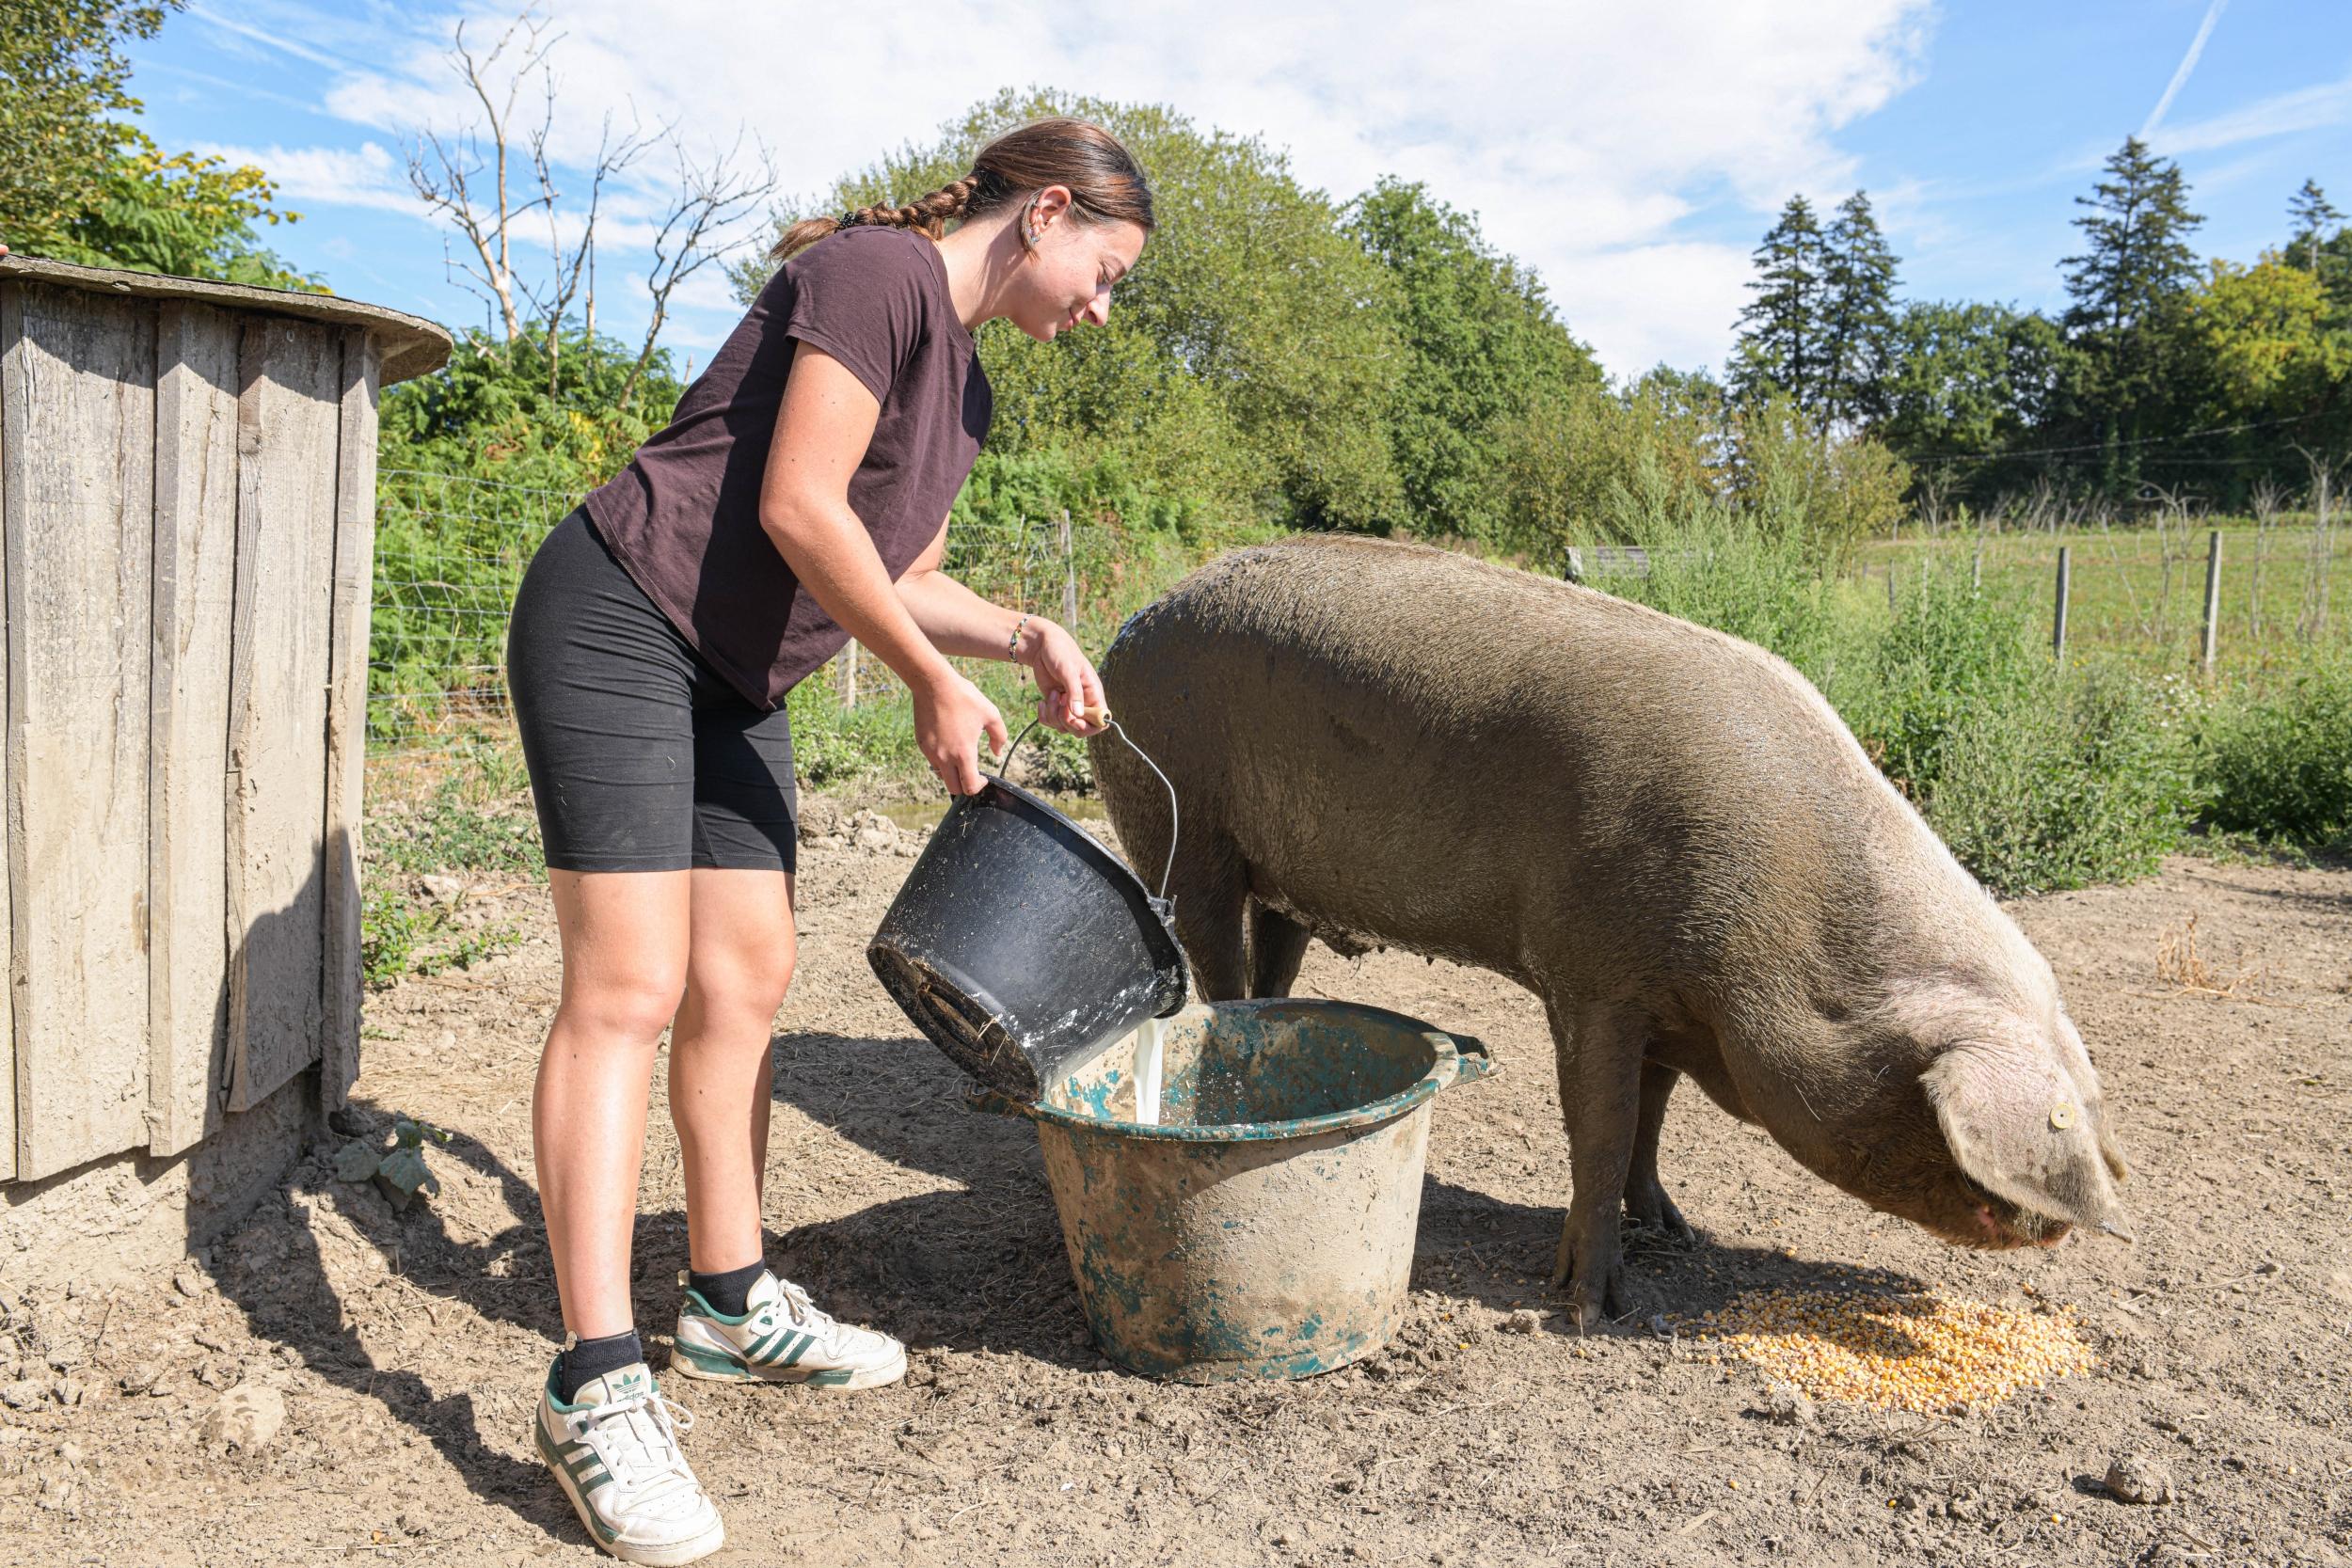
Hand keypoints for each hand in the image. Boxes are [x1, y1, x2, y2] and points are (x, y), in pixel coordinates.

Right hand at [912, 669, 1009, 795]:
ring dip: (951, 772)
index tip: (983, 777)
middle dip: (964, 785)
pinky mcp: (921, 744)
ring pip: (941, 774)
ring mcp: (930, 752)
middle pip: (953, 788)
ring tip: (959, 755)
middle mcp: (944, 758)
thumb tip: (996, 753)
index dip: (979, 786)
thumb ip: (999, 737)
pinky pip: (932, 760)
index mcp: (964, 753)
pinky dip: (941, 758)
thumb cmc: (964, 697)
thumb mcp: (991, 714)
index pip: (970, 787)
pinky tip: (948, 742)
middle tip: (971, 772)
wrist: (934, 684)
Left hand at [1018, 619, 1108, 736]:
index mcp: (1093, 693)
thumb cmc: (1060, 652)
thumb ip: (1074, 692)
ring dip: (1053, 716)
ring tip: (1050, 695)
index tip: (1074, 719)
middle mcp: (1083, 702)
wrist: (1041, 646)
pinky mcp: (1054, 705)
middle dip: (1067, 723)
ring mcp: (1068, 705)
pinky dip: (1044, 717)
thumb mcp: (1068, 670)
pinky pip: (1051, 722)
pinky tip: (1041, 703)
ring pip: (1063, 727)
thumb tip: (1078, 714)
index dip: (1090, 726)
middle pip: (1081, 729)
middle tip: (1059, 707)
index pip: (1101, 720)